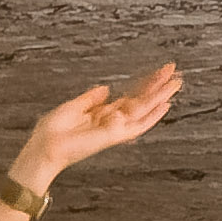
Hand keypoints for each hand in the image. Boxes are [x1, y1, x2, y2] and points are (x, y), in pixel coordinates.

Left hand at [12, 63, 182, 190]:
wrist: (45, 147)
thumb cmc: (52, 133)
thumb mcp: (72, 107)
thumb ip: (90, 98)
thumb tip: (105, 89)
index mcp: (101, 115)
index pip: (128, 98)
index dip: (142, 85)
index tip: (156, 73)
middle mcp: (111, 122)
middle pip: (140, 101)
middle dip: (156, 86)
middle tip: (173, 72)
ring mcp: (115, 129)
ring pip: (144, 109)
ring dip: (161, 95)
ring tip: (176, 82)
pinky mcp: (115, 134)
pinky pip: (138, 124)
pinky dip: (153, 115)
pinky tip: (165, 105)